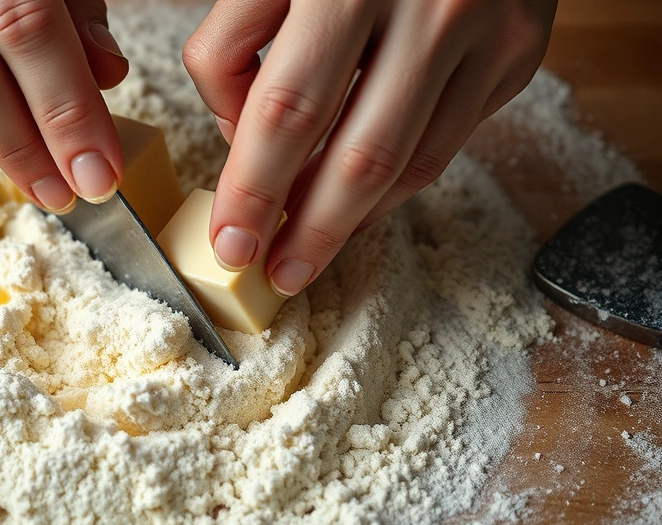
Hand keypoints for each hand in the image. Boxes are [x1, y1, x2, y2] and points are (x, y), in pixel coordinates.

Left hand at [184, 0, 556, 295]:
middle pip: (355, 154)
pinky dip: (394, 188)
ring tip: (307, 254)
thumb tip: (237, 137)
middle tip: (271, 272)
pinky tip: (356, 208)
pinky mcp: (519, 50)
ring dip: (350, 222)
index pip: (283, 107)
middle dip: (305, 229)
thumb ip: (237, 42)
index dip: (251, 187)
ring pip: (407, 162)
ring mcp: (483, 28)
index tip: (230, 239)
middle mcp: (426, 2)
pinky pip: (446, 145)